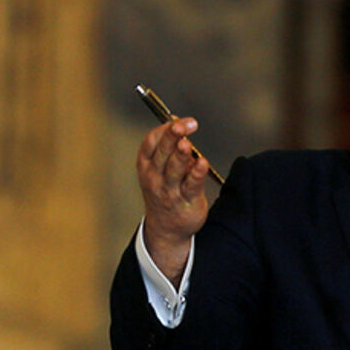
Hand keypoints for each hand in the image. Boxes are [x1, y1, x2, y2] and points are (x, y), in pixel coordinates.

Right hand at [137, 116, 209, 283]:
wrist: (165, 229)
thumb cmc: (164, 194)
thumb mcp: (158, 170)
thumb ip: (169, 150)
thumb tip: (184, 128)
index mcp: (146, 165)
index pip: (151, 142)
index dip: (164, 129)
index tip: (179, 120)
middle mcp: (155, 177)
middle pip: (162, 152)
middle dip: (172, 136)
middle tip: (183, 125)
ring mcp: (169, 190)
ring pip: (174, 169)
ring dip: (180, 155)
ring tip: (186, 143)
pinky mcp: (186, 201)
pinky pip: (191, 185)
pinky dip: (196, 173)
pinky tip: (202, 163)